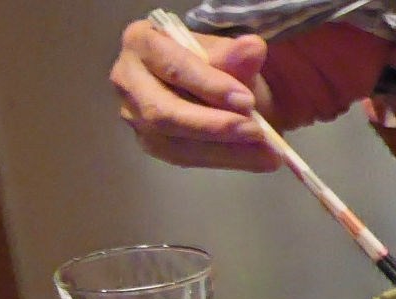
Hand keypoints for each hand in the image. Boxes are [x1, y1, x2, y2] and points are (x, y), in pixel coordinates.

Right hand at [111, 20, 277, 171]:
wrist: (218, 87)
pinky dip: (225, 160)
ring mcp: (136, 116)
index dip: (209, 86)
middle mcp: (128, 80)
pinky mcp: (152, 143)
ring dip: (226, 151)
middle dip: (214, 126)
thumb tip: (254, 47)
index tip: (248, 100)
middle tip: (257, 132)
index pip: (172, 67)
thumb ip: (237, 55)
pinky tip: (257, 159)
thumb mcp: (230, 55)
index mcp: (141, 43)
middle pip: (163, 112)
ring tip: (267, 152)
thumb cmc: (216, 63)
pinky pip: (186, 159)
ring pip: (175, 144)